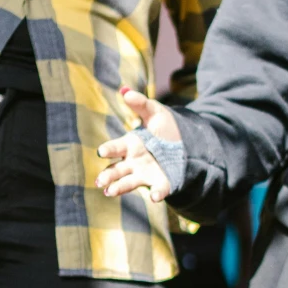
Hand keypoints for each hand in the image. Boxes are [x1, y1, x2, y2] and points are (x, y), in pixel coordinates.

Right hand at [95, 87, 180, 202]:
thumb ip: (140, 104)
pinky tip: (154, 197)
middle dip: (108, 175)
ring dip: (119, 187)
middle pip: (117, 169)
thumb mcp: (155, 113)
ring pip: (129, 182)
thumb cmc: (165, 128)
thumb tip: (124, 90)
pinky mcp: (161, 183)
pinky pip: (158, 189)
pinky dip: (156, 194)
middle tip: (100, 180)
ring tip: (109, 192)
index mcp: (131, 145)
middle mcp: (134, 162)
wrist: (187, 143)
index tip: (102, 152)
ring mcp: (146, 174)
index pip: (117, 148)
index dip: (109, 150)